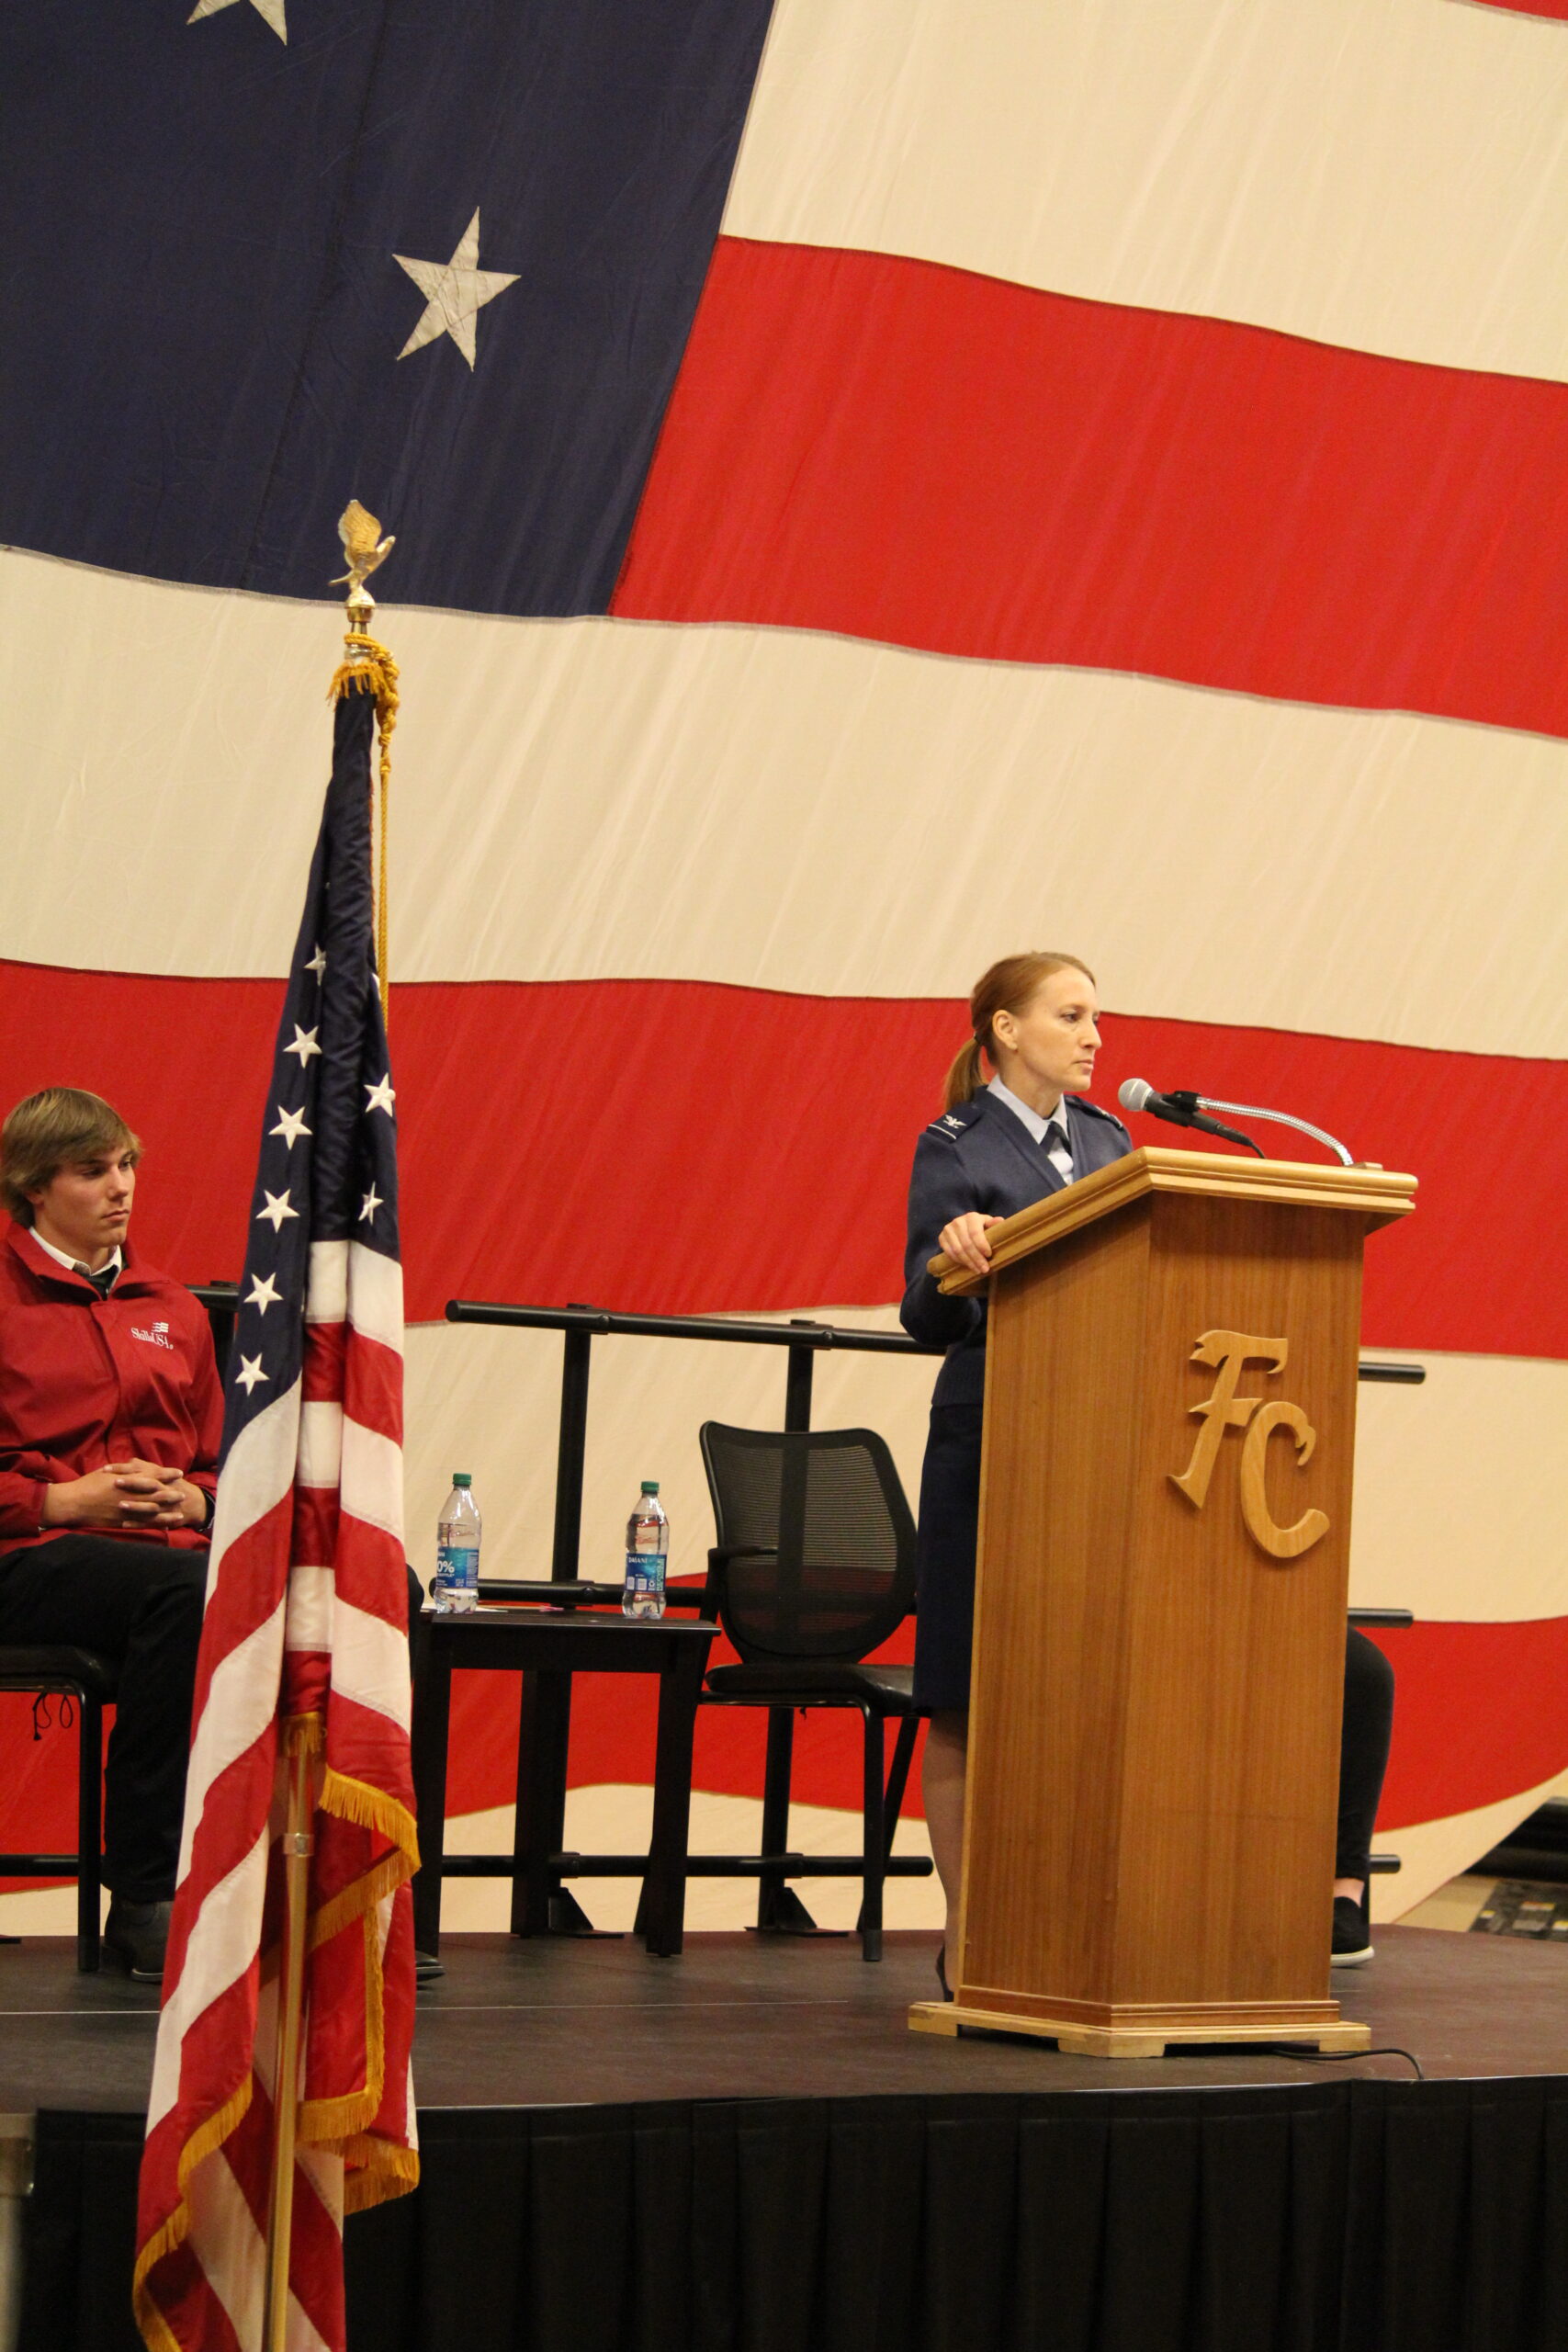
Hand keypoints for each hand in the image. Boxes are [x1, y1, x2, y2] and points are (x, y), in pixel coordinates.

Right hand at [41, 1461, 205, 1530]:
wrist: (73, 1502)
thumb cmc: (88, 1484)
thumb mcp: (107, 1471)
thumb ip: (124, 1470)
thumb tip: (136, 1465)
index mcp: (126, 1480)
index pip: (151, 1476)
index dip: (166, 1474)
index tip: (179, 1473)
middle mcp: (128, 1495)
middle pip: (155, 1494)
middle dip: (171, 1494)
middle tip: (184, 1494)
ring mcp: (125, 1510)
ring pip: (151, 1512)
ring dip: (166, 1513)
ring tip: (179, 1513)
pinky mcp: (120, 1522)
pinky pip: (140, 1525)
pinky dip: (153, 1526)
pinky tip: (164, 1527)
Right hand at [937, 1212, 999, 1276]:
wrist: (964, 1227)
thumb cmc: (980, 1228)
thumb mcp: (988, 1224)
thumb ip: (994, 1224)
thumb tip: (1000, 1221)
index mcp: (972, 1217)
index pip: (975, 1233)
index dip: (982, 1245)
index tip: (989, 1255)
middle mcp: (958, 1221)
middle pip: (967, 1244)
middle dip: (977, 1258)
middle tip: (985, 1269)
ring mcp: (948, 1229)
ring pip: (958, 1250)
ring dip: (969, 1262)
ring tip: (978, 1270)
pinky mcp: (942, 1238)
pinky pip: (949, 1253)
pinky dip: (959, 1261)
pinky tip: (968, 1266)